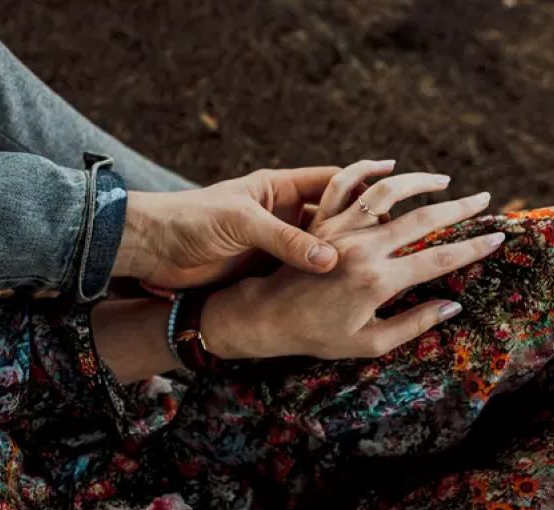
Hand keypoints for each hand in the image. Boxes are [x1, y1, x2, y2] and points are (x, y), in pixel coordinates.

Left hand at [112, 165, 388, 287]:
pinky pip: (306, 270)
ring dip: (350, 252)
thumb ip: (285, 240)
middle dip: (367, 221)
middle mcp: (283, 213)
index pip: (333, 181)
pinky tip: (350, 285)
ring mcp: (278, 242)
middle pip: (337, 215)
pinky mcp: (269, 269)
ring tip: (386, 259)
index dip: (367, 181)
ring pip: (326, 245)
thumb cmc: (189, 221)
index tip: (400, 183)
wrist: (150, 250)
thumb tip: (331, 260)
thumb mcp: (240, 224)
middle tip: (403, 228)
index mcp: (277, 189)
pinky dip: (327, 276)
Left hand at [201, 160, 504, 359]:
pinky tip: (389, 166)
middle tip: (484, 198)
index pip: (438, 259)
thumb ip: (414, 324)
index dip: (472, 248)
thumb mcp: (369, 343)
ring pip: (388, 193)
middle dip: (459, 208)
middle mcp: (363, 249)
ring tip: (445, 180)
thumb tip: (453, 306)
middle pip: (422, 219)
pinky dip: (367, 171)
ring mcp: (340, 230)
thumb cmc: (317, 337)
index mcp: (379, 281)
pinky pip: (346, 185)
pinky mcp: (322, 220)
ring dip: (421, 183)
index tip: (497, 237)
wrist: (264, 317)